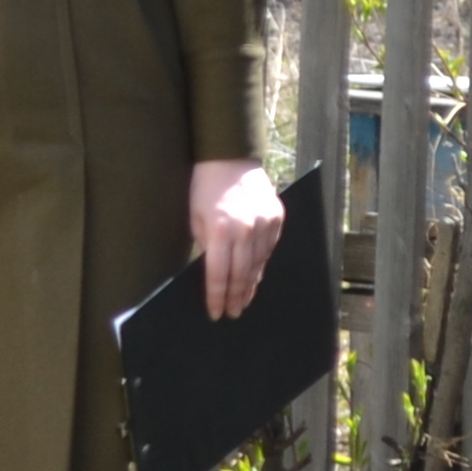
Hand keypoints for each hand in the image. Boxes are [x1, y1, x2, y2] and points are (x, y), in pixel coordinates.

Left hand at [189, 158, 286, 317]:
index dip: (216, 297)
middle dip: (236, 297)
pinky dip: (262, 264)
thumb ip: (205, 247)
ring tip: (244, 300)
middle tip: (233, 313)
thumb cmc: (204, 189)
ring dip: (251, 285)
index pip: (219, 274)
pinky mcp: (276, 217)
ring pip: (259, 264)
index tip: (215, 313)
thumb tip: (213, 274)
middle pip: (242, 274)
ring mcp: (265, 223)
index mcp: (220, 230)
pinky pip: (269, 249)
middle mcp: (246, 229)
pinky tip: (256, 276)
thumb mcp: (195, 218)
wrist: (228, 157)